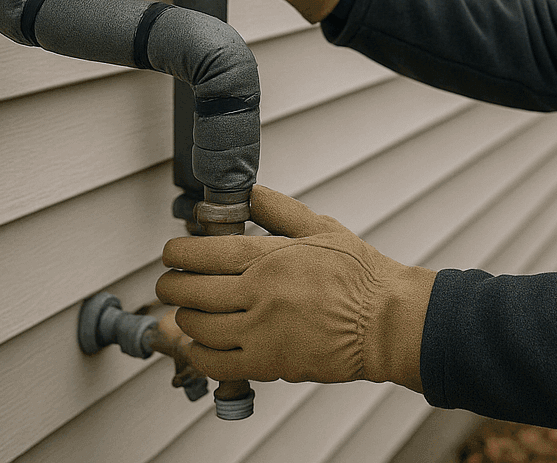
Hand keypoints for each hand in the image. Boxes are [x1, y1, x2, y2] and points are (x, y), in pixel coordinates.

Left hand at [157, 185, 435, 392]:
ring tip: (188, 312)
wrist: (387, 321)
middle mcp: (260, 293)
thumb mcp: (323, 228)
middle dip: (171, 285)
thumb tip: (252, 192)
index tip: (171, 254)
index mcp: (270, 257)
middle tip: (170, 283)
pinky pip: (215, 364)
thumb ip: (281, 210)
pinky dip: (198, 354)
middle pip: (191, 290)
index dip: (177, 253)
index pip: (204, 252)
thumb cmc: (361, 276)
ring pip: (198, 327)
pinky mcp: (268, 363)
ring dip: (184, 318)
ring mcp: (262, 331)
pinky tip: (200, 346)